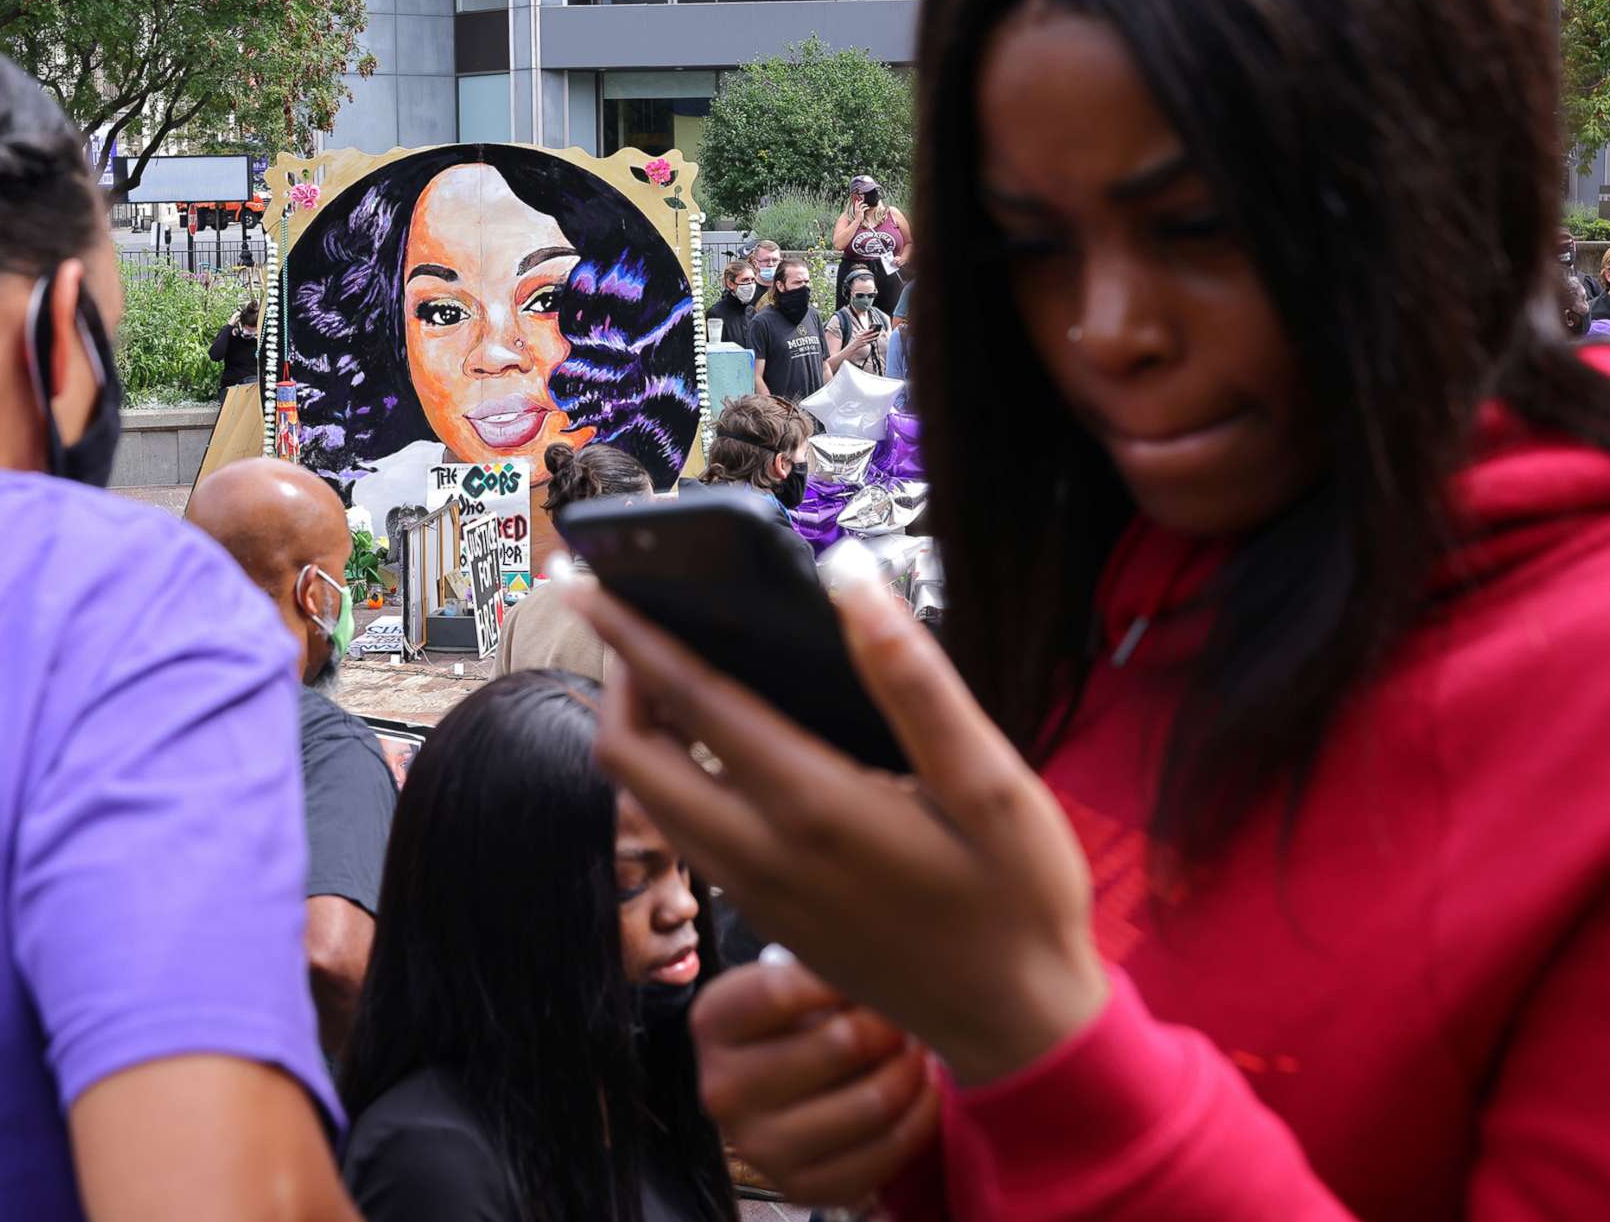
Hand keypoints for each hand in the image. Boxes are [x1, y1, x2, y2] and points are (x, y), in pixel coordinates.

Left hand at [580, 559, 1108, 1088]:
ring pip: (646, 801)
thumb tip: (851, 578)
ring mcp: (751, 893)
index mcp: (810, 807)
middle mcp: (758, 854)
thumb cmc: (1018, 899)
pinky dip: (669, 776)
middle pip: (628, 758)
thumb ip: (914, 678)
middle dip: (616, 679)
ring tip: (666, 672)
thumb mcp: (991, 783)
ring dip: (638, 731)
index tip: (591, 581)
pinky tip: (712, 746)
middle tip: (638, 624)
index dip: (631, 633)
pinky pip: (682, 834)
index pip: (687, 699)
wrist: (1016, 1030)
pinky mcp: (761, 915)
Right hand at [693, 959, 937, 1206]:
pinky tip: (925, 1091)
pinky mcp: (801, 1188)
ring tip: (921, 1049)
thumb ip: (823, 966)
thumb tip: (889, 965)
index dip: (842, 977)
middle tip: (909, 1013)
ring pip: (871, 1104)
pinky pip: (886, 1154)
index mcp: (713, 1024)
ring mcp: (760, 1146)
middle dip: (891, 1023)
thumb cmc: (787, 1021)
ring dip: (913, 1071)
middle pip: (840, 1044)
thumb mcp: (786, 980)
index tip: (875, 969)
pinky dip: (919, 1117)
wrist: (765, 1093)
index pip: (782, 990)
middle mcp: (724, 1089)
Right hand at [849, 326, 881, 353]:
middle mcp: (863, 338)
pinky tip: (876, 339)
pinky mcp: (865, 344)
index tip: (873, 329)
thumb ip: (861, 330)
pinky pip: (870, 342)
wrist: (854, 345)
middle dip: (874, 334)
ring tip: (878, 336)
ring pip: (871, 339)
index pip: (866, 332)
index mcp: (861, 335)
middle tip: (878, 332)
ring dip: (875, 337)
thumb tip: (865, 329)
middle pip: (869, 335)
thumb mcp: (857, 333)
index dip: (869, 330)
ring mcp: (864, 341)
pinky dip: (873, 340)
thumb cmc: (857, 338)